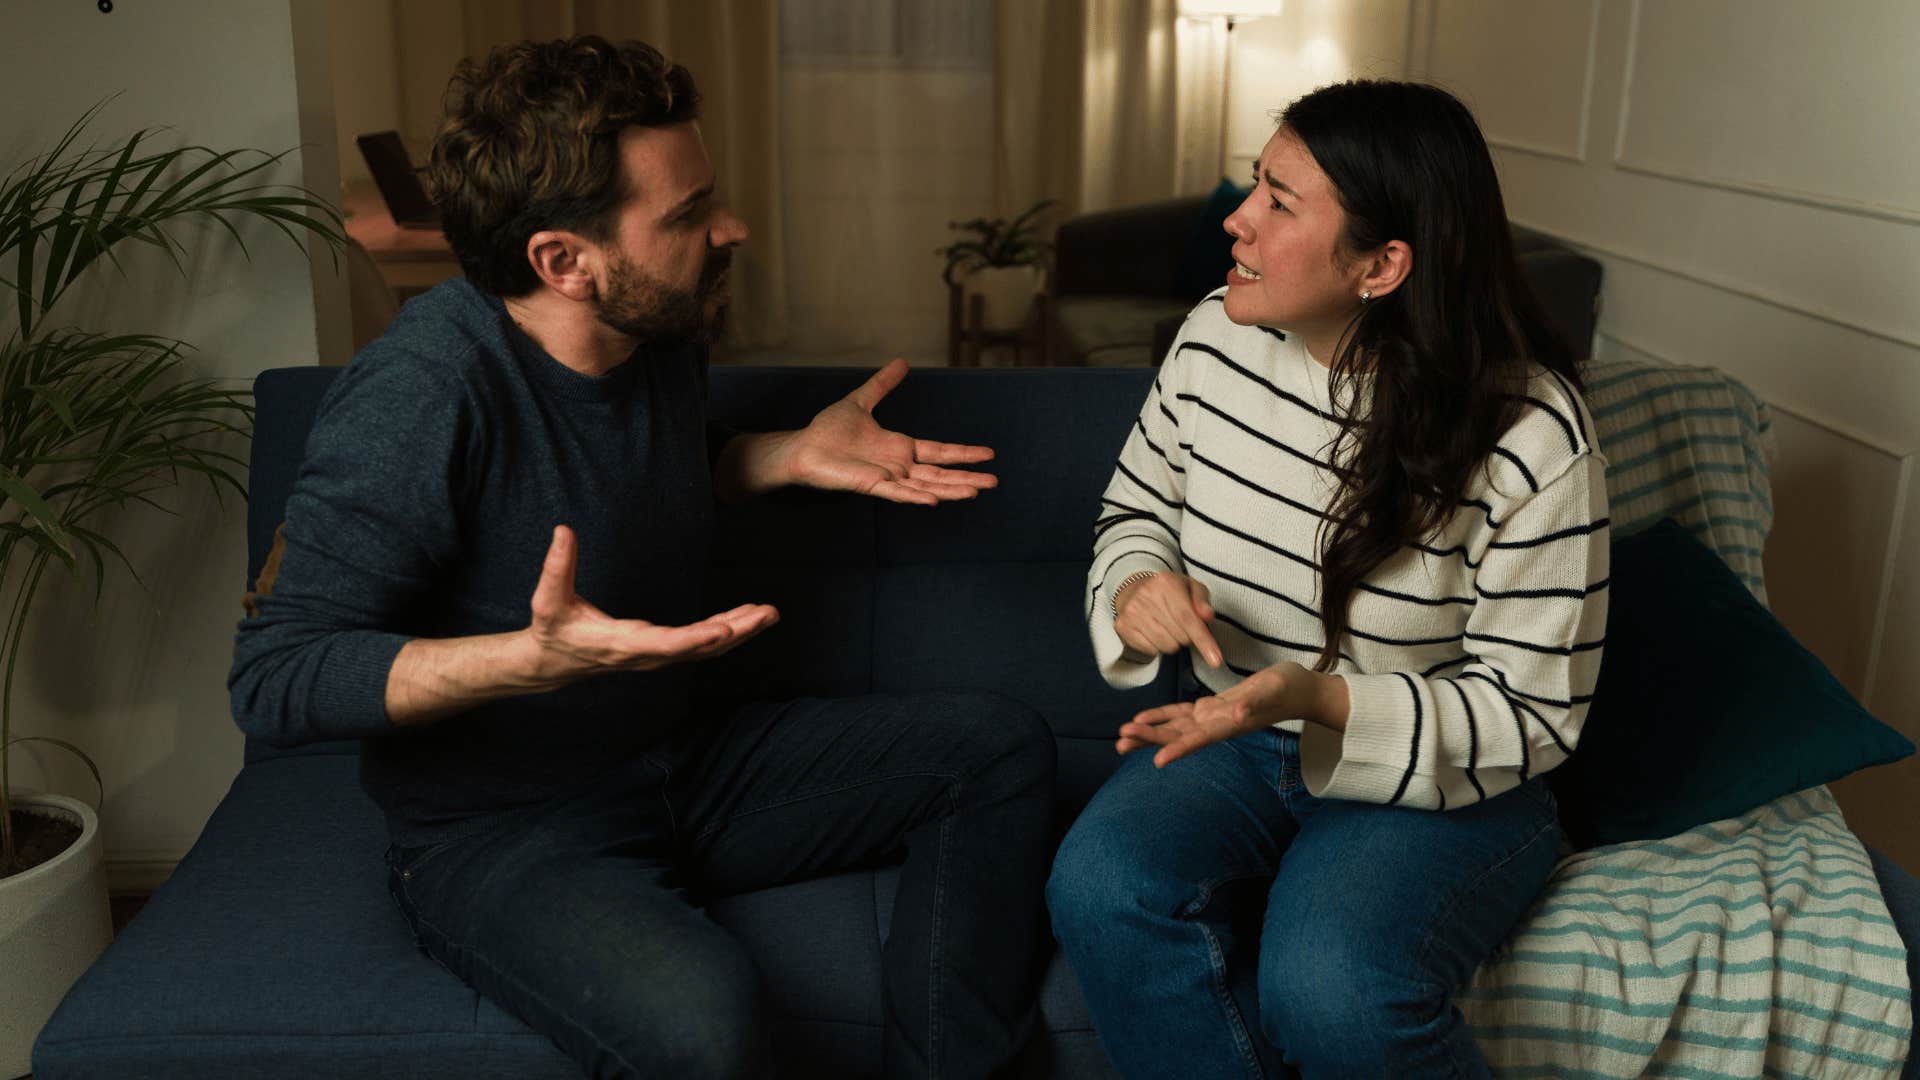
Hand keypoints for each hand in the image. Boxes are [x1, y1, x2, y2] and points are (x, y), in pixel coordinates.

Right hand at [525, 526, 777, 680]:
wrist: (553, 663)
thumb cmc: (553, 629)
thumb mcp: (547, 599)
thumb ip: (557, 566)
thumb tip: (563, 530)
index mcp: (622, 643)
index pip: (665, 644)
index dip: (696, 639)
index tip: (724, 631)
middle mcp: (646, 655)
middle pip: (699, 648)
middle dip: (735, 631)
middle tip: (767, 614)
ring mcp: (657, 656)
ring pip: (707, 649)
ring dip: (740, 630)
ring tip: (769, 613)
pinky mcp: (663, 652)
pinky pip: (703, 645)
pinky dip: (729, 631)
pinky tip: (749, 617)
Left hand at [781, 358, 998, 504]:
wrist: (802, 447)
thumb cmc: (827, 431)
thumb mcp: (860, 402)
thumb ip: (882, 384)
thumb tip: (902, 362)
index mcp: (899, 448)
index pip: (938, 451)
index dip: (963, 452)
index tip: (988, 453)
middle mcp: (898, 465)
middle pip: (940, 473)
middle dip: (967, 476)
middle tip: (994, 480)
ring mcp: (886, 478)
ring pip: (925, 486)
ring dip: (950, 489)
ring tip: (975, 491)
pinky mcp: (870, 485)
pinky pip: (896, 493)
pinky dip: (915, 496)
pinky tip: (933, 500)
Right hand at [1113, 571, 1222, 667]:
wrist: (1134, 589)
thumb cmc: (1168, 591)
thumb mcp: (1191, 587)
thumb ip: (1202, 600)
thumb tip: (1207, 615)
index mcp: (1166, 583)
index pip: (1188, 618)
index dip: (1204, 641)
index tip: (1215, 660)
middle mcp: (1146, 596)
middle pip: (1180, 636)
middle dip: (1187, 636)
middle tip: (1180, 624)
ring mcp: (1132, 612)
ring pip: (1166, 646)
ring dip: (1173, 642)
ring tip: (1167, 627)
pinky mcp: (1123, 626)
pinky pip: (1151, 650)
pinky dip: (1157, 646)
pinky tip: (1153, 631)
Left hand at [1117, 662, 1321, 766]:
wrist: (1299, 689)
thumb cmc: (1288, 688)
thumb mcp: (1273, 690)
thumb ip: (1254, 703)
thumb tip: (1236, 716)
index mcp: (1230, 725)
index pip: (1200, 739)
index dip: (1179, 749)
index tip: (1158, 761)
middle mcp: (1217, 726)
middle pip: (1178, 736)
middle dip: (1150, 739)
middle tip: (1120, 742)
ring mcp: (1212, 717)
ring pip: (1174, 727)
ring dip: (1148, 731)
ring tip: (1121, 736)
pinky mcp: (1211, 707)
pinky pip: (1181, 713)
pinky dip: (1161, 715)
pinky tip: (1141, 718)